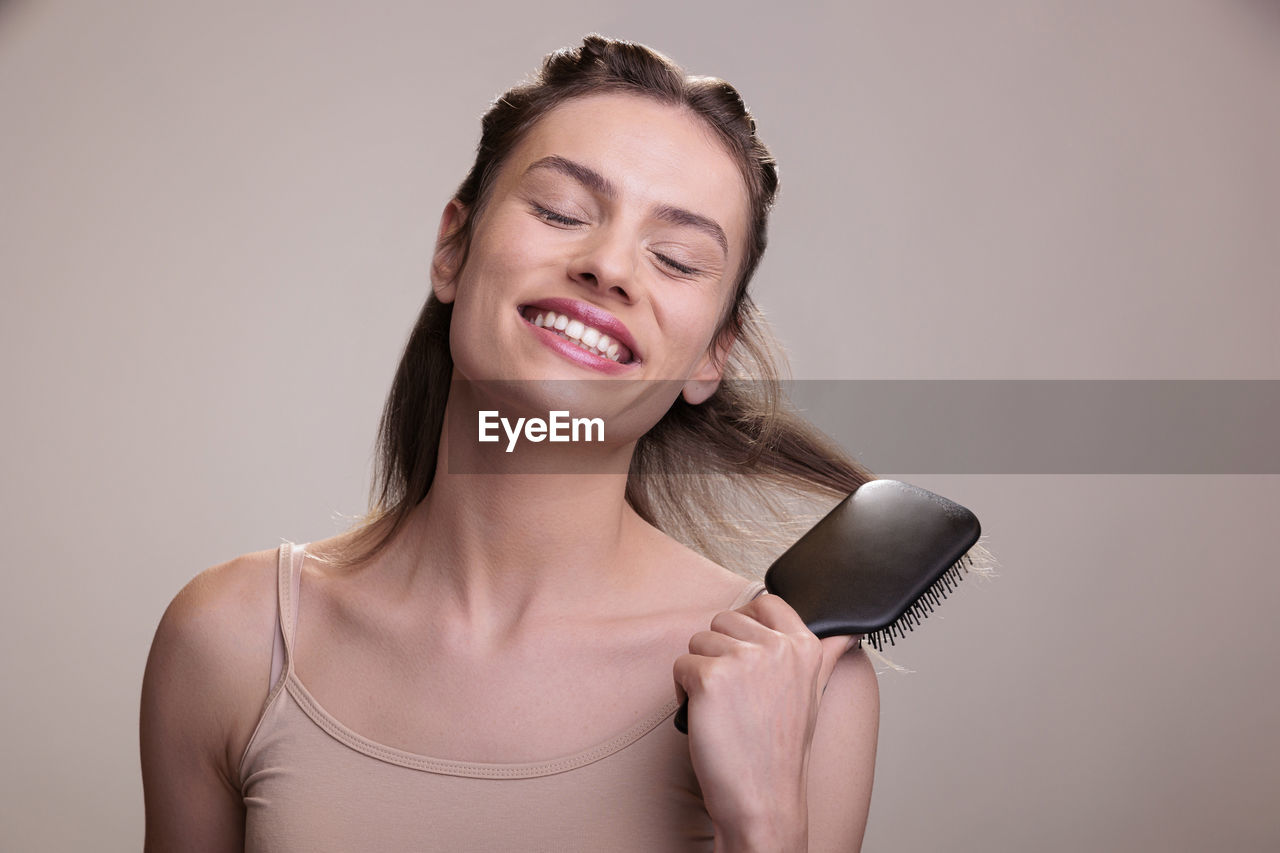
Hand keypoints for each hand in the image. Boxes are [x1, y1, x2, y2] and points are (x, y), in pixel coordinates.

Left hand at [672, 593, 857, 851]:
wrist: (764, 799)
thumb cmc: (782, 751)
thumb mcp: (813, 694)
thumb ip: (826, 655)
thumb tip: (850, 632)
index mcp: (805, 646)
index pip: (766, 602)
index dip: (747, 626)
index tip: (747, 656)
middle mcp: (778, 647)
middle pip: (724, 620)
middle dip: (720, 653)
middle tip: (736, 694)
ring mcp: (744, 660)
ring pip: (698, 640)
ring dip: (700, 672)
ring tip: (722, 707)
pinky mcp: (711, 678)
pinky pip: (681, 665)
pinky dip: (684, 691)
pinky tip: (705, 716)